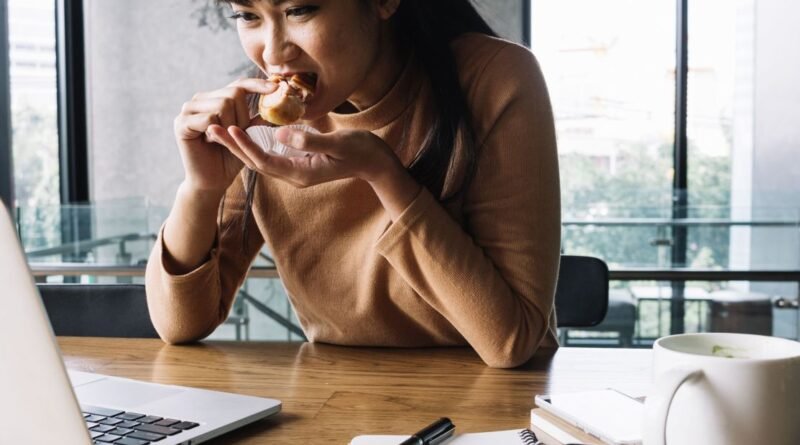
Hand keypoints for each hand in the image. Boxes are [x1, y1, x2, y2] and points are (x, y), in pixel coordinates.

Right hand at [173, 78, 276, 194]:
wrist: (212, 181)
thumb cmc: (231, 158)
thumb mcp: (249, 136)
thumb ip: (258, 119)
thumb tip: (277, 102)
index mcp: (215, 99)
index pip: (239, 84)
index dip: (258, 85)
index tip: (276, 87)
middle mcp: (200, 99)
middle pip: (234, 93)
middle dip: (244, 116)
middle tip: (236, 134)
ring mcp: (188, 109)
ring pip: (223, 104)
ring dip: (231, 126)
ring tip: (221, 139)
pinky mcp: (182, 122)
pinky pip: (209, 118)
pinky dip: (217, 132)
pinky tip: (210, 141)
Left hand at [213, 125, 400, 187]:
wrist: (376, 162)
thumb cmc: (360, 151)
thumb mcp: (336, 143)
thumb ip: (308, 139)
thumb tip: (278, 133)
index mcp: (301, 173)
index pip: (265, 161)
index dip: (246, 146)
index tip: (229, 129)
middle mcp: (295, 175)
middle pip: (256, 162)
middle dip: (233, 146)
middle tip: (210, 129)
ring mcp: (297, 170)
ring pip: (261, 158)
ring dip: (240, 145)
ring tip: (220, 129)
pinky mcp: (299, 162)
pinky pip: (272, 154)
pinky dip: (256, 143)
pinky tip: (245, 130)